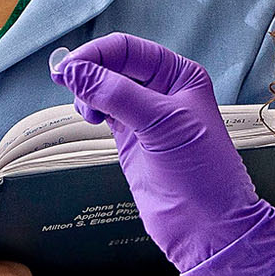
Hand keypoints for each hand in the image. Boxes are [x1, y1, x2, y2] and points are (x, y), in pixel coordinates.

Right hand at [53, 34, 274, 275]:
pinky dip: (89, 108)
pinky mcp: (131, 140)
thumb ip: (115, 94)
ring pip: (104, 88)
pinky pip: (103, 111)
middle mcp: (164, 91)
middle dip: (89, 70)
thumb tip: (73, 70)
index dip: (96, 54)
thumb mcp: (160, 124)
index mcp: (180, 76)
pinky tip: (89, 117)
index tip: (69, 68)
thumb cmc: (201, 173)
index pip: (129, 49)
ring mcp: (146, 116)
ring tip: (86, 111)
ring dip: (87, 91)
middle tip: (66, 84)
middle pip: (113, 65)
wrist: (208, 226)